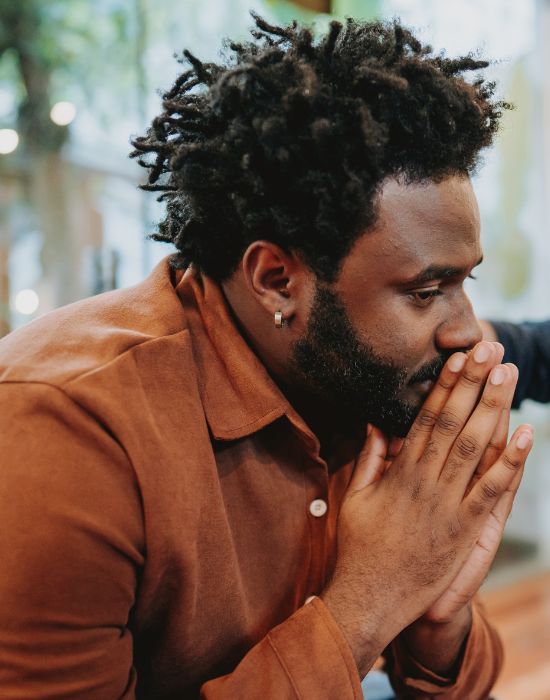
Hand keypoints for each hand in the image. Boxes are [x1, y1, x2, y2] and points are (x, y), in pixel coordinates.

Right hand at [320, 341, 532, 676]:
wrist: (370, 598)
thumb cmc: (359, 547)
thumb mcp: (355, 497)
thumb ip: (368, 458)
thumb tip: (377, 423)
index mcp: (399, 472)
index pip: (426, 418)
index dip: (444, 386)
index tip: (457, 357)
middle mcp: (425, 482)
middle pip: (454, 423)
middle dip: (473, 383)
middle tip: (490, 349)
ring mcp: (447, 506)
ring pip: (475, 448)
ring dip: (493, 409)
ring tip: (507, 374)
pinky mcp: (465, 531)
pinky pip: (491, 491)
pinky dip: (510, 463)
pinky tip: (525, 435)